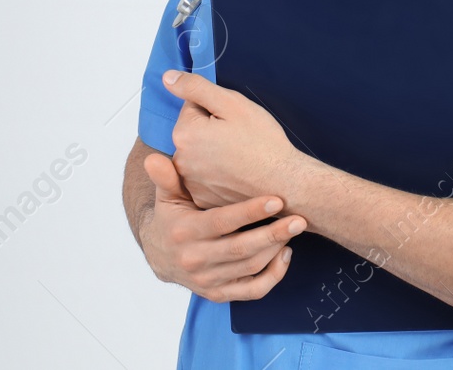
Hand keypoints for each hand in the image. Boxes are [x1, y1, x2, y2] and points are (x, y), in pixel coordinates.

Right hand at [139, 150, 305, 301]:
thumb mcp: (167, 195)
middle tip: (299, 219)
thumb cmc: (171, 215)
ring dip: (275, 250)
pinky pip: (252, 291)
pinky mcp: (218, 294)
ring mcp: (207, 280)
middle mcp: (194, 260)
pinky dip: (273, 276)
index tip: (276, 200)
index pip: (221, 223)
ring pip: (249, 269)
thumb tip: (154, 158)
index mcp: (184, 232)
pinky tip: (285, 254)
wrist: (160, 254)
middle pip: (240, 250)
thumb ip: (166, 176)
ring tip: (294, 228)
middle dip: (272, 234)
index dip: (249, 212)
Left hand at [163, 69, 301, 210]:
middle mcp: (180, 161)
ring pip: (198, 155)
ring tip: (240, 157)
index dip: (215, 109)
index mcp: (184, 133)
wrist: (284, 182)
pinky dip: (217, 174)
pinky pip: (204, 177)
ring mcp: (191, 183)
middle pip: (193, 133)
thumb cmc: (262, 142)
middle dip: (211, 130)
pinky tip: (237, 173)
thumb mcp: (232, 103)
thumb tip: (168, 78)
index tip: (233, 121)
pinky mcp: (202, 199)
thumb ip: (196, 87)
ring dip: (213, 152)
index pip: (192, 108)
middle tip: (239, 138)